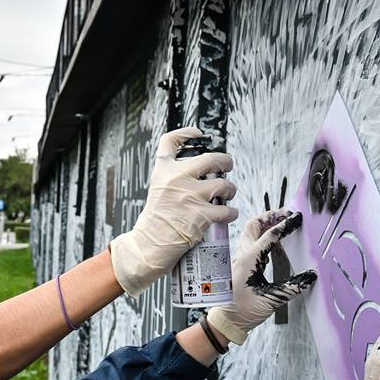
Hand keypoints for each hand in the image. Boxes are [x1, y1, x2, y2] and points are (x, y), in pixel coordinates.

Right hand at [109, 127, 237, 296]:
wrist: (148, 246)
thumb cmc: (154, 221)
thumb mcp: (157, 190)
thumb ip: (173, 178)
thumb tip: (201, 171)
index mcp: (163, 171)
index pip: (170, 141)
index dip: (187, 133)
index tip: (199, 134)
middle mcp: (177, 179)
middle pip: (211, 159)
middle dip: (226, 162)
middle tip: (227, 167)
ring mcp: (190, 196)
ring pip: (224, 185)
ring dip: (230, 190)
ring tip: (228, 195)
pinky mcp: (201, 215)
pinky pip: (227, 210)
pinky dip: (231, 212)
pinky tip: (228, 214)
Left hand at [207, 209, 315, 343]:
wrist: (225, 320)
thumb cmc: (243, 311)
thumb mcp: (271, 300)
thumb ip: (292, 287)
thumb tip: (311, 276)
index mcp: (249, 259)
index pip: (270, 235)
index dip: (286, 225)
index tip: (298, 218)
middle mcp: (241, 255)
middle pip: (254, 225)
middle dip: (270, 216)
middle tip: (287, 214)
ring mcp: (238, 258)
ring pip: (250, 232)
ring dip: (265, 224)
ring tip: (281, 222)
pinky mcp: (239, 264)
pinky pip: (250, 242)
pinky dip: (262, 235)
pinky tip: (273, 241)